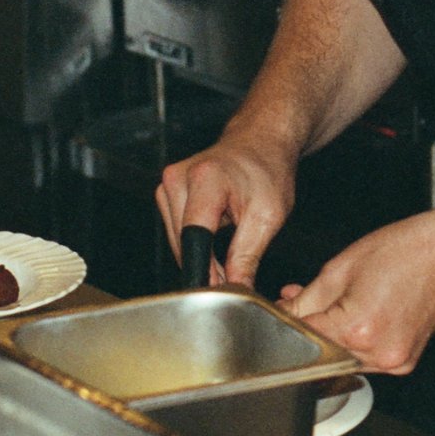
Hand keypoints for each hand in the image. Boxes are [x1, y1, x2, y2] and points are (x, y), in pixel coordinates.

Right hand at [154, 134, 298, 287]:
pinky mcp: (166, 190)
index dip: (205, 271)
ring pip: (176, 241)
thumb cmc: (267, 170)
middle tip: (234, 282)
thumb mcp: (268, 216)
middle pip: (183, 242)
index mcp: (207, 179)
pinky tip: (214, 246)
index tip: (218, 292)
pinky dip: (194, 245)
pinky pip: (175, 231)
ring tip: (228, 262)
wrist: (259, 142)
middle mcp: (179, 178)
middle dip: (206, 269)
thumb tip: (237, 289)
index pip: (195, 237)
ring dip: (199, 259)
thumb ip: (248, 255)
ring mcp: (168, 183)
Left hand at [279, 208, 434, 374]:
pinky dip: (357, 341)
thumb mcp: (341, 268)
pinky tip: (360, 315)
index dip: (288, 321)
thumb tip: (286, 313)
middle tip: (307, 303)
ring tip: (340, 304)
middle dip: (311, 328)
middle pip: (324, 352)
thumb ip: (307, 299)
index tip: (283, 312)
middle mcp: (378, 352)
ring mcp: (394, 362)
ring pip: (344, 358)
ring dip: (333, 336)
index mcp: (358, 328)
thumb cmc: (406, 252)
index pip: (304, 337)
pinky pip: (367, 359)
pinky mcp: (404, 363)